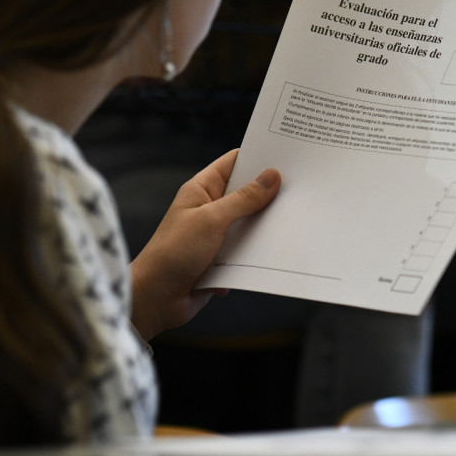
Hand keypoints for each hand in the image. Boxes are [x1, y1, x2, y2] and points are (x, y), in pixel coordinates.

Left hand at [128, 149, 280, 339]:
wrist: (156, 298)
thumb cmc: (173, 252)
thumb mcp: (212, 220)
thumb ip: (243, 199)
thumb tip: (271, 177)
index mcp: (202, 189)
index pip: (234, 162)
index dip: (258, 157)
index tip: (287, 156)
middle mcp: (209, 209)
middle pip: (246, 193)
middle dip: (269, 194)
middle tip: (300, 189)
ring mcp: (216, 234)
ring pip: (249, 223)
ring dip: (264, 227)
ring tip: (294, 222)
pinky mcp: (221, 258)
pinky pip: (247, 249)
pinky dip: (257, 252)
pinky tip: (275, 255)